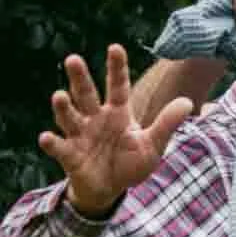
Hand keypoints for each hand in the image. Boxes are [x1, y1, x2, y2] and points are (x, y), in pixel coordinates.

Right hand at [39, 45, 194, 216]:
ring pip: (68, 116)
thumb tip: (188, 102)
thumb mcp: (152, 144)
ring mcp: (79, 135)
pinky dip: (52, 143)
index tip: (115, 47)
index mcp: (117, 114)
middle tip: (73, 59)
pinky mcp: (69, 154)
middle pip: (86, 95)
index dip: (116, 68)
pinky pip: (59, 147)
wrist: (111, 188)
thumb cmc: (130, 162)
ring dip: (63, 106)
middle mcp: (95, 119)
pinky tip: (46, 137)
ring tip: (59, 95)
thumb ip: (166, 124)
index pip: (118, 87)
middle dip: (80, 78)